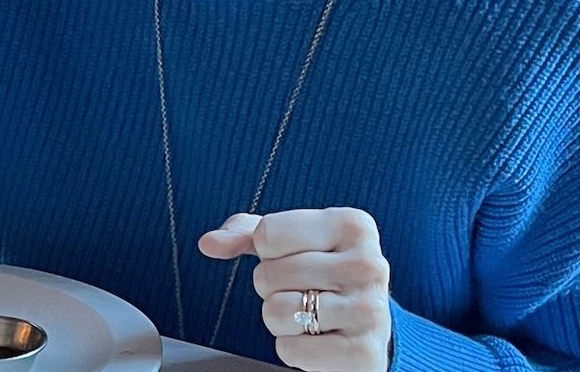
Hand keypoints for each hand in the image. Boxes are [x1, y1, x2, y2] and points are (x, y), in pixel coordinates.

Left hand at [199, 209, 392, 371]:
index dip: (267, 252)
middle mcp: (368, 264)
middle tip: (302, 291)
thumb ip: (248, 234)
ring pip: (276, 312)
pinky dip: (293, 349)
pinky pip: (290, 349)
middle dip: (272, 288)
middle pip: (268, 274)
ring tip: (308, 316)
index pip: (267, 233)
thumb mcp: (295, 243)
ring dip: (280, 320)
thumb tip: (209, 243)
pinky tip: (319, 340)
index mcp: (352, 225)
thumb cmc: (325, 277)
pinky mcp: (363, 354)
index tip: (294, 258)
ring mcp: (369, 311)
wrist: (370, 330)